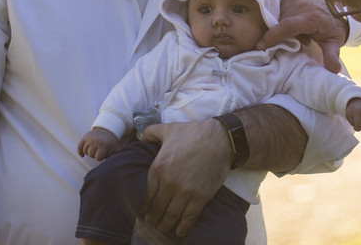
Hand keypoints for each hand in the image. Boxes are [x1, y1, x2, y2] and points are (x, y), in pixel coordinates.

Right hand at [77, 127, 118, 160]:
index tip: (102, 155)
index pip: (98, 158)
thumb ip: (109, 157)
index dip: (100, 158)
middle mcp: (96, 141)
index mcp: (104, 145)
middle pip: (90, 155)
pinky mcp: (85, 136)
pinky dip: (80, 151)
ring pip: (85, 151)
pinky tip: (82, 156)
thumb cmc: (110, 142)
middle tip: (98, 152)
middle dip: (94, 155)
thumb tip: (105, 164)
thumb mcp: (113, 149)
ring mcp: (90, 138)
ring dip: (88, 152)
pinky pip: (79, 146)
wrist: (107, 130)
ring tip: (94, 150)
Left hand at [140, 120, 231, 236]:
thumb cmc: (193, 133)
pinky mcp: (201, 197)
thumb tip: (140, 138)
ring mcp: (185, 191)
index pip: (147, 195)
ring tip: (164, 227)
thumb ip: (151, 133)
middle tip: (152, 223)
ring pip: (171, 215)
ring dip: (166, 224)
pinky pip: (189, 217)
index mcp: (158, 167)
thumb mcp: (168, 129)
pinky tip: (180, 231)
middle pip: (157, 208)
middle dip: (153, 219)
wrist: (220, 139)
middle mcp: (169, 182)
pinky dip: (183, 227)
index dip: (144, 207)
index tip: (143, 213)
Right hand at [260, 0, 347, 72]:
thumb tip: (334, 70)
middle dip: (287, 35)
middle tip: (305, 39)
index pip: (287, 26)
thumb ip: (332, 55)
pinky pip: (279, 7)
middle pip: (281, 24)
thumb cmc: (333, 23)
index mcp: (309, 17)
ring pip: (279, 16)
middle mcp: (298, 4)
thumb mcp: (334, 40)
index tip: (260, 46)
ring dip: (285, 25)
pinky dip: (284, 16)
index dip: (272, 36)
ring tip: (303, 29)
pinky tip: (296, 19)